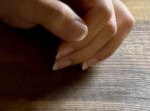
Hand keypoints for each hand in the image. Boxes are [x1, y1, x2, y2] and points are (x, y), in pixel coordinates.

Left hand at [0, 0, 134, 70]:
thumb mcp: (27, 6)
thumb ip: (53, 15)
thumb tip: (81, 33)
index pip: (103, 13)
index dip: (84, 39)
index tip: (58, 53)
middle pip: (115, 23)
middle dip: (88, 49)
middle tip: (59, 62)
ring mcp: (101, 2)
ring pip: (122, 25)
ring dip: (102, 50)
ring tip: (78, 64)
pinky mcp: (96, 13)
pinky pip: (114, 29)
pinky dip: (103, 46)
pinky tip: (84, 58)